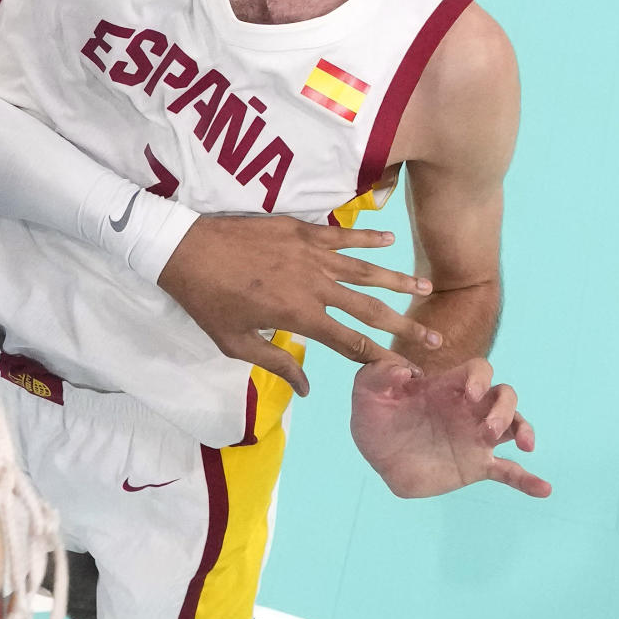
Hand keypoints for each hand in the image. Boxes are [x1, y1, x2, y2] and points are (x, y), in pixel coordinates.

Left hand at [154, 213, 434, 395]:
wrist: (184, 250)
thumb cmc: (207, 301)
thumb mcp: (236, 342)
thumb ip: (276, 362)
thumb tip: (306, 389)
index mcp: (300, 316)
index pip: (349, 342)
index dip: (379, 357)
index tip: (405, 367)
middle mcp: (314, 285)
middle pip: (369, 309)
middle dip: (404, 325)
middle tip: (434, 338)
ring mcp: (310, 254)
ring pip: (364, 269)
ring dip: (397, 279)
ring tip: (426, 286)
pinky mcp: (300, 229)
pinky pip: (341, 235)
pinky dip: (367, 236)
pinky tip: (390, 239)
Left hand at [350, 355, 548, 498]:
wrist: (377, 458)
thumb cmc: (375, 418)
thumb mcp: (366, 392)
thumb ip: (377, 375)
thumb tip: (404, 372)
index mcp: (447, 386)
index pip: (478, 370)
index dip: (480, 378)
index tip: (468, 394)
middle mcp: (469, 409)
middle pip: (505, 395)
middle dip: (505, 409)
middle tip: (489, 429)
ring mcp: (476, 437)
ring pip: (515, 425)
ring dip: (523, 430)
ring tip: (523, 445)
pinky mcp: (476, 465)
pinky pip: (510, 471)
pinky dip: (528, 480)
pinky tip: (544, 489)